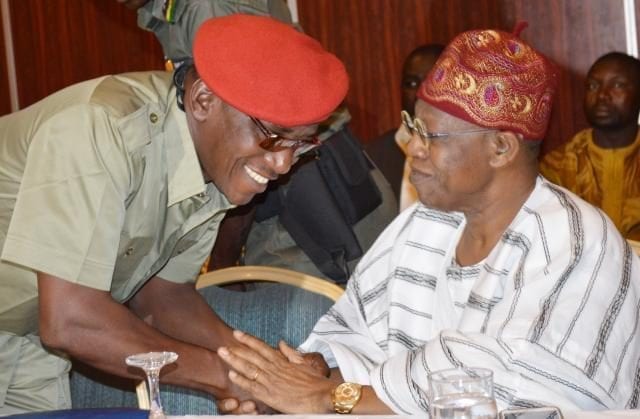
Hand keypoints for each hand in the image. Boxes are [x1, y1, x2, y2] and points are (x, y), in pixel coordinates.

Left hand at [218, 330, 335, 413]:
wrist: (323, 395)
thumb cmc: (316, 382)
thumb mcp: (304, 363)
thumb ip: (290, 353)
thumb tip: (281, 343)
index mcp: (282, 361)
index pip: (262, 347)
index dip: (248, 340)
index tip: (237, 333)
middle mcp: (275, 369)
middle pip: (252, 356)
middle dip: (236, 349)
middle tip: (222, 343)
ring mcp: (272, 381)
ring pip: (249, 368)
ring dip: (235, 360)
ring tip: (223, 354)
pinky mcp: (271, 395)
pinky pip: (253, 386)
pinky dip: (242, 380)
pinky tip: (231, 375)